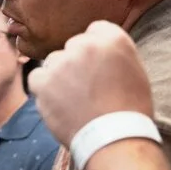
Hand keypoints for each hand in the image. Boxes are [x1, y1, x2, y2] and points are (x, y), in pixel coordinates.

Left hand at [28, 21, 152, 145]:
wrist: (114, 138)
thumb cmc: (129, 109)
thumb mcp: (133, 70)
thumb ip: (113, 53)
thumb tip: (96, 50)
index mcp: (113, 39)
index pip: (95, 31)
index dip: (95, 50)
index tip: (97, 66)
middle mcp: (86, 45)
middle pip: (73, 46)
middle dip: (77, 63)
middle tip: (86, 87)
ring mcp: (63, 62)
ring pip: (54, 62)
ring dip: (59, 76)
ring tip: (73, 99)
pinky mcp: (44, 81)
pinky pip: (36, 77)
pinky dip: (43, 89)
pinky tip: (58, 102)